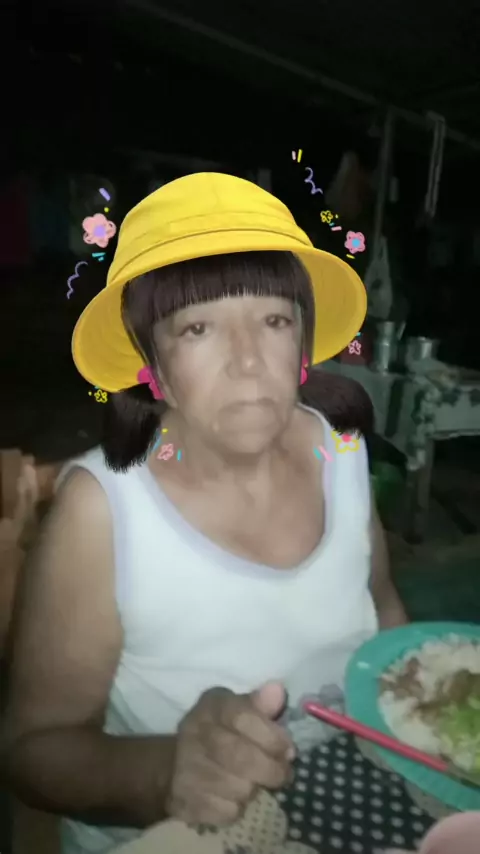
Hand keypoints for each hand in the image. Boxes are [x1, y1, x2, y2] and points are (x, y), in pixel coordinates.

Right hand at [166, 681, 294, 826]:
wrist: (174, 765)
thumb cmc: (221, 733)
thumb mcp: (240, 710)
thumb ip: (261, 704)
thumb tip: (278, 691)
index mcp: (212, 705)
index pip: (244, 716)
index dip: (272, 737)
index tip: (288, 750)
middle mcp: (194, 732)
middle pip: (241, 757)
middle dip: (271, 769)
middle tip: (283, 774)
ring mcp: (186, 767)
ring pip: (238, 788)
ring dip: (254, 789)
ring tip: (253, 782)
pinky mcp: (184, 800)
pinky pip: (226, 812)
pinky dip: (236, 808)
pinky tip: (233, 797)